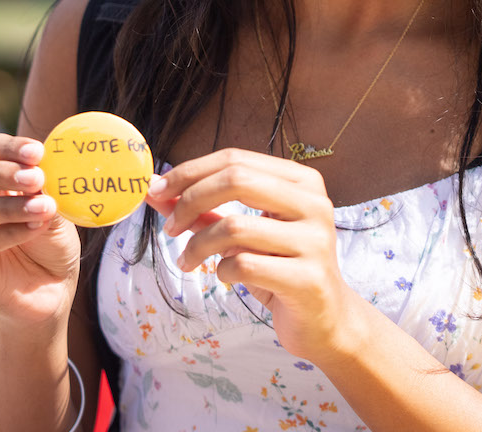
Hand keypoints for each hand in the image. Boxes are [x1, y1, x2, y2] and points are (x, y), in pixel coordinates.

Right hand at [0, 134, 81, 325]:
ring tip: (45, 208)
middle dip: (1, 172)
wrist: (49, 288)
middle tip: (36, 177)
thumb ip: (45, 188)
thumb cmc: (48, 238)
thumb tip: (44, 168)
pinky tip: (35, 229)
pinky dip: (8, 233)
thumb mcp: (54, 207)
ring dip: (8, 206)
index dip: (8, 148)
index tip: (38, 151)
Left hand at [146, 149, 362, 363]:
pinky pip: (244, 265)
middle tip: (168, 226)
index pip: (236, 159)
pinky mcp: (308, 279)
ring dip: (197, 244)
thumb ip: (206, 210)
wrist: (325, 321)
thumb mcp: (244, 234)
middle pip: (236, 180)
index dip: (190, 172)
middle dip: (190, 200)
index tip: (157, 190)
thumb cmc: (280, 269)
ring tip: (187, 260)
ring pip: (234, 226)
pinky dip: (222, 271)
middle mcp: (314, 203)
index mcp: (302, 181)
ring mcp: (314, 241)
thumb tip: (156, 191)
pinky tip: (226, 277)